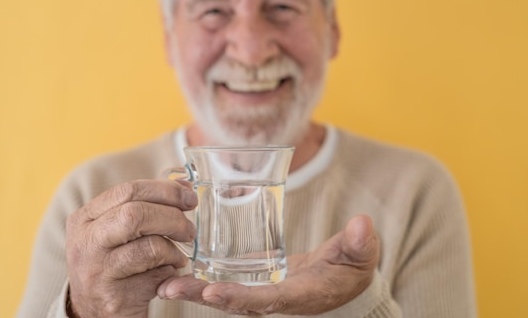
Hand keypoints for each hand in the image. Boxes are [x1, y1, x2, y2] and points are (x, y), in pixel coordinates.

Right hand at [65, 179, 197, 316]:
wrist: (93, 312)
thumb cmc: (112, 263)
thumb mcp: (117, 230)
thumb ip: (146, 204)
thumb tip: (184, 186)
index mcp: (84, 218)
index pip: (128, 191)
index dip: (165, 191)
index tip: (189, 197)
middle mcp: (85, 243)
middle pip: (136, 215)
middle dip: (172, 217)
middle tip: (189, 229)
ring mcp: (97, 272)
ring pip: (150, 246)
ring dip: (174, 249)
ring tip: (179, 254)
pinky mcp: (114, 298)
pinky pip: (155, 275)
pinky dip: (170, 271)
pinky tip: (169, 272)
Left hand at [157, 215, 378, 314]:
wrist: (343, 282)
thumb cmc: (352, 269)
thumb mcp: (360, 256)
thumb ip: (360, 244)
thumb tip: (363, 225)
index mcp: (300, 296)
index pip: (267, 301)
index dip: (240, 298)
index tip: (213, 292)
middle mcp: (276, 300)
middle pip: (235, 302)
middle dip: (202, 297)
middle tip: (168, 288)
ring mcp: (264, 292)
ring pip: (226, 293)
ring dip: (195, 290)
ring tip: (164, 281)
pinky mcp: (257, 280)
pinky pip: (228, 281)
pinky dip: (205, 278)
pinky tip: (181, 267)